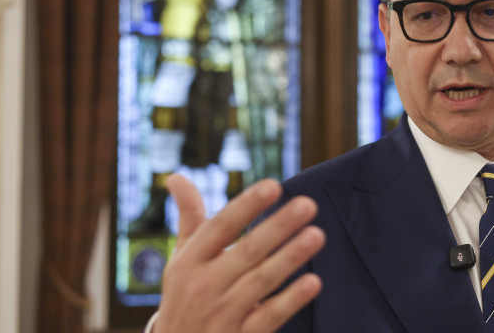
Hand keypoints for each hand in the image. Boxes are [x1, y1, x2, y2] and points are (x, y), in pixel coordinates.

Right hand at [154, 174, 324, 331]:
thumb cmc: (186, 296)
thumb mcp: (182, 259)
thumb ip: (189, 217)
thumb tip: (176, 176)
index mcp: (191, 260)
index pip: (221, 227)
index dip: (247, 206)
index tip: (272, 185)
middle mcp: (205, 285)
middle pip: (247, 251)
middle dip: (279, 226)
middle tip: (308, 204)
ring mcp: (223, 313)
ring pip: (261, 281)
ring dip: (290, 257)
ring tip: (317, 235)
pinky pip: (269, 316)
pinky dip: (291, 300)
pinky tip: (313, 282)